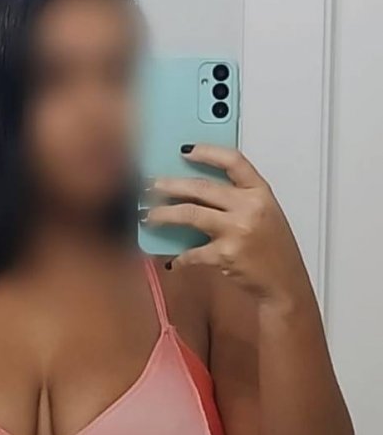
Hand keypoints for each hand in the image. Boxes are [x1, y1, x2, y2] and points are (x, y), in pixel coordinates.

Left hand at [143, 144, 309, 307]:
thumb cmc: (274, 250)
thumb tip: (196, 195)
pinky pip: (192, 252)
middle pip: (201, 187)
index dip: (207, 152)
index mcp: (260, 192)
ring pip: (189, 213)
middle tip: (152, 186)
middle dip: (170, 185)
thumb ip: (238, 201)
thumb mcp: (265, 215)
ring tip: (149, 215)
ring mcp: (236, 230)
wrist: (284, 283)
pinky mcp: (224, 254)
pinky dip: (180, 257)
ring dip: (164, 213)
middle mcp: (249, 206)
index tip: (185, 151)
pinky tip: (174, 260)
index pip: (232, 161)